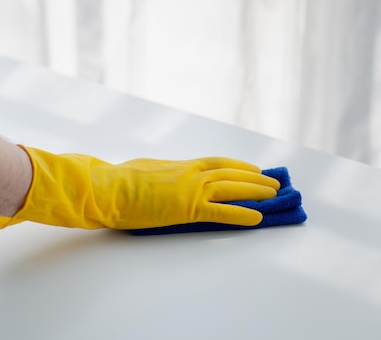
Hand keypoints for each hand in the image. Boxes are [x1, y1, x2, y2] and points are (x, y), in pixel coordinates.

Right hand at [0, 146, 280, 229]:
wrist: (106, 187)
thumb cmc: (117, 180)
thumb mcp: (143, 169)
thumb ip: (159, 172)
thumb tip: (162, 176)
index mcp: (178, 164)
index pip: (215, 163)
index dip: (237, 166)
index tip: (252, 168)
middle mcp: (189, 173)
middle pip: (229, 173)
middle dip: (253, 177)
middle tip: (273, 181)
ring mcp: (190, 189)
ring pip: (231, 188)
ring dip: (255, 191)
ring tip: (274, 194)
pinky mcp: (187, 207)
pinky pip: (221, 211)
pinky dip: (241, 213)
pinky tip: (257, 217)